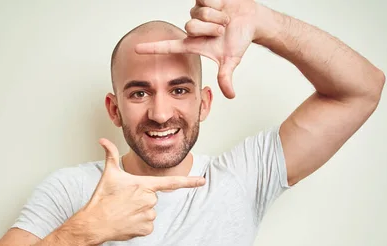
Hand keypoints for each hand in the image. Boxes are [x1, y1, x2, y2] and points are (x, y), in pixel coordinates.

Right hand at [83, 139, 205, 241]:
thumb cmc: (102, 198)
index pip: (171, 182)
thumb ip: (110, 155)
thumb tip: (102, 140)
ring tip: (124, 212)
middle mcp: (150, 199)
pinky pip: (148, 226)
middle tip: (125, 201)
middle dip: (141, 200)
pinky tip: (127, 223)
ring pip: (150, 212)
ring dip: (139, 213)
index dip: (189, 181)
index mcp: (144, 185)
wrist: (95, 222)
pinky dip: (138, 226)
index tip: (202, 181)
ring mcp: (149, 215)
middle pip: (153, 198)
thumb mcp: (108, 174)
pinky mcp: (146, 229)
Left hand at [135, 0, 257, 98]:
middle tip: (222, 30)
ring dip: (216, 17)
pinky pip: (205, 0)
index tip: (136, 49)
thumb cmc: (239, 39)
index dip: (152, 48)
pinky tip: (223, 6)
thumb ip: (226, 76)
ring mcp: (197, 13)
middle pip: (191, 26)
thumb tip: (230, 95)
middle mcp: (192, 28)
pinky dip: (218, 4)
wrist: (251, 19)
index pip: (169, 47)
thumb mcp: (231, 59)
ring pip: (199, 13)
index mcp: (193, 43)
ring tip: (225, 19)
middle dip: (211, 28)